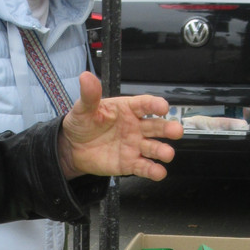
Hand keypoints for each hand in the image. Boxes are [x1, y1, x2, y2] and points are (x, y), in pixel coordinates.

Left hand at [58, 72, 182, 180]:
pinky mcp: (130, 163)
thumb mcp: (83, 109)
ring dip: (163, 151)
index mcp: (127, 109)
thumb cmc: (82, 124)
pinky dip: (153, 171)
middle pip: (156, 126)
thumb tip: (86, 77)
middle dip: (168, 128)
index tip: (163, 106)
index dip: (155, 105)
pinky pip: (144, 167)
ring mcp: (134, 146)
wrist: (73, 148)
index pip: (145, 105)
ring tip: (168, 154)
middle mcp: (136, 127)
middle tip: (176, 130)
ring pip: (154, 148)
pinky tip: (159, 172)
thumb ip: (89, 96)